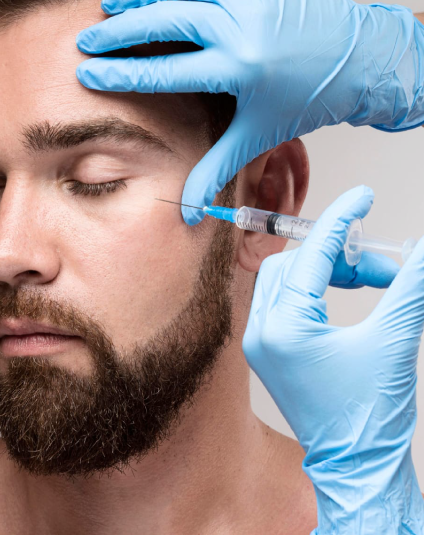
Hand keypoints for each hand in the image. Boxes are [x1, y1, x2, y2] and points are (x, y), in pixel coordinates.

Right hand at [76, 0, 423, 224]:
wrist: (356, 58)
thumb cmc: (303, 99)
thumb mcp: (256, 136)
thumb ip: (214, 170)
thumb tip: (187, 213)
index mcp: (239, 69)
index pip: (163, 70)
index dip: (120, 72)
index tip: (87, 70)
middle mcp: (244, 25)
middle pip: (165, 20)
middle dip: (119, 30)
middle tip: (89, 38)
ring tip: (111, 6)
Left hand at [243, 186, 423, 533]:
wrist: (356, 469)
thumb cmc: (369, 417)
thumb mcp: (394, 342)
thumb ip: (409, 288)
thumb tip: (420, 251)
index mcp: (282, 328)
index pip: (311, 256)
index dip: (340, 221)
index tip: (362, 197)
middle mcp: (260, 332)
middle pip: (293, 264)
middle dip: (338, 255)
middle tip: (380, 265)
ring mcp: (261, 343)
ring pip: (287, 279)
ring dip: (328, 271)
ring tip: (373, 281)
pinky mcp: (270, 351)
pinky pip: (285, 301)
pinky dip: (316, 289)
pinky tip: (348, 294)